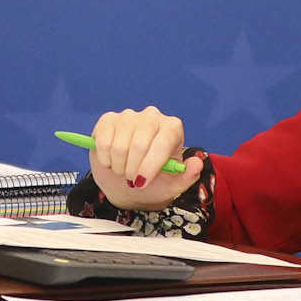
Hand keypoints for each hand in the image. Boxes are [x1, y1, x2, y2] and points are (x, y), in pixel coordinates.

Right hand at [87, 107, 201, 210]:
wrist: (127, 180)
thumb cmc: (154, 182)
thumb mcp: (173, 185)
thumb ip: (188, 176)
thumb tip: (197, 163)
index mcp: (172, 128)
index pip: (162, 143)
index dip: (151, 165)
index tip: (142, 182)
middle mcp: (152, 116)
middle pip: (139, 144)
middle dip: (133, 169)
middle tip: (132, 181)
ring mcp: (129, 116)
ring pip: (120, 145)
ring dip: (119, 166)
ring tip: (122, 172)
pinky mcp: (108, 119)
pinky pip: (103, 141)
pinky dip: (105, 158)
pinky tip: (110, 162)